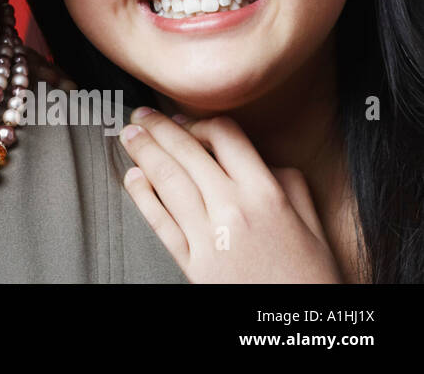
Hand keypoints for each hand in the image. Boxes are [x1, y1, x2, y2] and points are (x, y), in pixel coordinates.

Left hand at [118, 108, 340, 282]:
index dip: (201, 123)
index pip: (226, 136)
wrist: (294, 327)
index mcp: (266, 194)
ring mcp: (209, 237)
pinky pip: (161, 222)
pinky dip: (143, 196)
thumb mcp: (313, 226)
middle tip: (141, 115)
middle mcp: (233, 210)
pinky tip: (133, 179)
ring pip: (168, 181)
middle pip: (188, 154)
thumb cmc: (309, 279)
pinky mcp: (192, 264)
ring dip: (144, 153)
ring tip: (129, 136)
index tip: (187, 122)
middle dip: (159, 129)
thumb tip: (263, 162)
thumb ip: (290, 186)